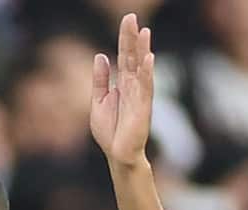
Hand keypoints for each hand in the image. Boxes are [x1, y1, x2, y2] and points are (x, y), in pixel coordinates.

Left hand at [90, 13, 154, 166]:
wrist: (117, 154)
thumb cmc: (110, 131)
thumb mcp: (98, 100)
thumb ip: (101, 79)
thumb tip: (101, 55)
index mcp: (122, 83)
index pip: (124, 56)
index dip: (125, 38)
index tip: (128, 19)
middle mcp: (133, 85)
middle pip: (132, 57)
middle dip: (132, 38)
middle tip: (131, 17)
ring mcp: (140, 95)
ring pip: (141, 68)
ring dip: (143, 50)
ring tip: (144, 32)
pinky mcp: (143, 107)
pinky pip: (146, 87)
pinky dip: (147, 73)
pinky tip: (149, 59)